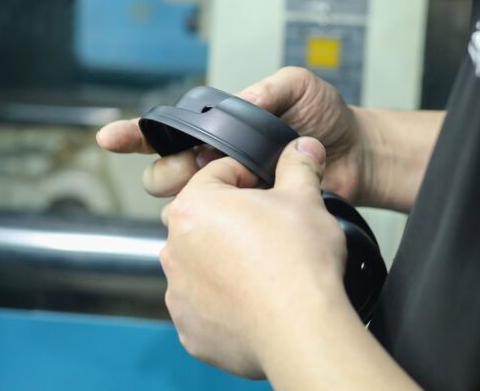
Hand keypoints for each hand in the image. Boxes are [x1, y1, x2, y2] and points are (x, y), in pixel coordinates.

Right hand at [96, 67, 370, 201]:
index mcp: (218, 129)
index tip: (109, 137)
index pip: (167, 132)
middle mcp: (216, 162)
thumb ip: (270, 87)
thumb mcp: (300, 87)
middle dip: (171, 170)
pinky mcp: (252, 220)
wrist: (361, 156)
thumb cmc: (328, 119)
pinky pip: (222, 228)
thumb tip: (244, 100)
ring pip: (186, 204)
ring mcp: (233, 194)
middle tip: (201, 164)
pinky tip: (246, 212)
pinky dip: (226, 221)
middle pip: (165, 173)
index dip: (135, 135)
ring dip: (196, 196)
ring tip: (234, 182)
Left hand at [159, 137, 349, 378]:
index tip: (272, 189)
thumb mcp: (306, 199)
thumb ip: (298, 166)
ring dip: (225, 262)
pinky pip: (204, 305)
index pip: (218, 173)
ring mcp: (178, 292)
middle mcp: (173, 247)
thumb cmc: (299, 263)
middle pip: (205, 219)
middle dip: (233, 220)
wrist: (302, 331)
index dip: (250, 176)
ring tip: (266, 270)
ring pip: (201, 263)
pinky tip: (254, 302)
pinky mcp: (189, 329)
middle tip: (272, 231)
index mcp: (193, 205)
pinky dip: (224, 303)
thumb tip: (303, 147)